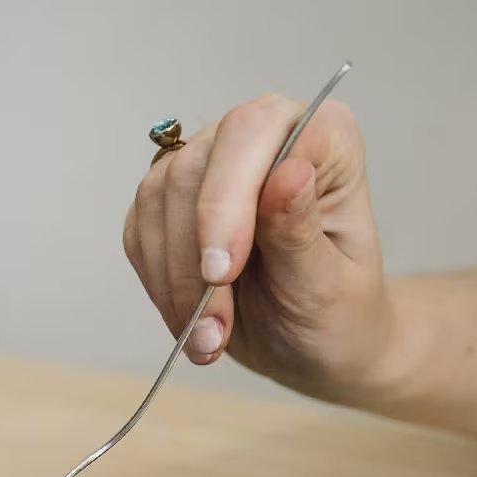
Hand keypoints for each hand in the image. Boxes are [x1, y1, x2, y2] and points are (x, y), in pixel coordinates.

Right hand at [123, 96, 399, 402]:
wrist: (310, 345)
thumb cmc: (337, 314)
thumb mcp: (327, 286)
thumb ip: (300, 231)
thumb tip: (289, 171)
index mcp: (324, 137)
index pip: (254, 131)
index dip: (227, 199)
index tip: (222, 272)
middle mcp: (263, 135)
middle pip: (195, 166)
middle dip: (193, 255)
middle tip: (214, 326)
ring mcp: (211, 164)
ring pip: (157, 197)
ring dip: (175, 281)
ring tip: (209, 338)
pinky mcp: (172, 201)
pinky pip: (140, 230)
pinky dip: (159, 284)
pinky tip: (191, 322)